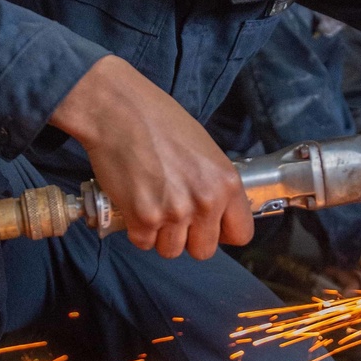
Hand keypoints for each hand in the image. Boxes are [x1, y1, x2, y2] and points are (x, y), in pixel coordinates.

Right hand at [50, 56, 253, 259]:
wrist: (119, 110)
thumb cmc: (160, 122)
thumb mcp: (205, 150)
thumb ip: (215, 185)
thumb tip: (218, 214)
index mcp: (226, 183)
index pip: (241, 234)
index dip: (223, 232)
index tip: (210, 225)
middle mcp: (205, 202)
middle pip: (204, 250)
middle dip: (189, 237)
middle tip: (174, 214)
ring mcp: (174, 212)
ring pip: (171, 250)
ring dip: (160, 234)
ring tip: (152, 204)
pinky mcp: (143, 218)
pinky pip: (143, 242)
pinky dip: (136, 229)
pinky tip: (135, 204)